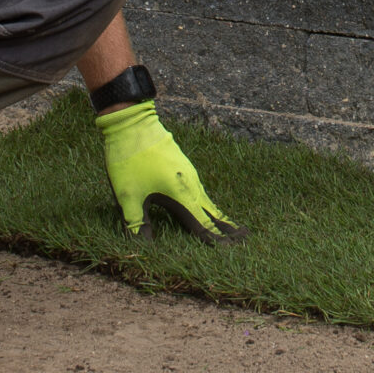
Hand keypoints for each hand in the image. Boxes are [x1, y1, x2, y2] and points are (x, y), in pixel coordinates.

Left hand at [97, 101, 241, 241]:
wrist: (132, 122)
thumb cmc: (129, 159)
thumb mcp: (127, 196)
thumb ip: (137, 223)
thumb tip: (144, 247)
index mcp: (180, 195)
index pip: (202, 225)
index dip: (217, 240)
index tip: (233, 250)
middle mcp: (190, 185)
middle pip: (212, 212)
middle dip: (228, 227)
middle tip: (246, 237)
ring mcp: (188, 173)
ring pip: (207, 200)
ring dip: (218, 215)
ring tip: (229, 227)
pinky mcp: (183, 165)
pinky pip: (200, 190)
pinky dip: (208, 203)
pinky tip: (204, 206)